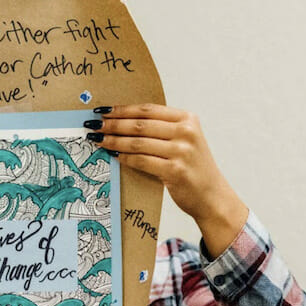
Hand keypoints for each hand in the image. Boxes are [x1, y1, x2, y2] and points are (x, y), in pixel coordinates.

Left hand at [85, 104, 249, 254]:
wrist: (212, 196)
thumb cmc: (193, 169)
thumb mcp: (184, 141)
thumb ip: (162, 129)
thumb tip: (123, 122)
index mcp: (188, 119)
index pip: (148, 110)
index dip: (122, 109)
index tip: (102, 110)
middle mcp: (186, 132)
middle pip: (140, 124)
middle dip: (113, 124)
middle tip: (93, 125)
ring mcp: (182, 152)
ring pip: (138, 143)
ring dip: (114, 141)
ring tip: (98, 140)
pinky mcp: (175, 171)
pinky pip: (141, 161)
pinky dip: (125, 158)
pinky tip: (113, 155)